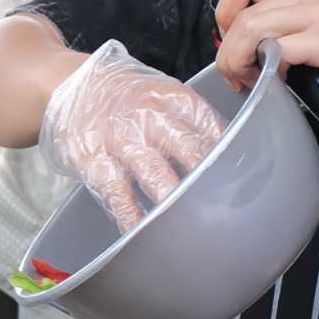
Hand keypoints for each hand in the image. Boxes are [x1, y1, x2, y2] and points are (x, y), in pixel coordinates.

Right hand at [40, 40, 226, 232]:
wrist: (70, 86)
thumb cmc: (125, 97)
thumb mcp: (162, 93)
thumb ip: (193, 120)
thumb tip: (233, 151)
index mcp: (173, 98)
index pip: (211, 127)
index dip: (232, 154)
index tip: (248, 179)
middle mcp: (149, 117)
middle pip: (188, 149)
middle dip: (210, 177)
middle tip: (230, 205)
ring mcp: (121, 139)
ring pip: (153, 171)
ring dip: (174, 197)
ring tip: (192, 222)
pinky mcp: (93, 159)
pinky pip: (116, 191)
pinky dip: (130, 215)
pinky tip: (142, 232)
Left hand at [212, 0, 318, 107]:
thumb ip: (289, 23)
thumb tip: (245, 46)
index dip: (224, 14)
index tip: (231, 45)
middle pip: (243, 11)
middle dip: (228, 50)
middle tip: (237, 77)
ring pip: (253, 27)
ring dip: (240, 61)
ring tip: (251, 82)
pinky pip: (281, 49)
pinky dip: (270, 70)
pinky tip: (280, 83)